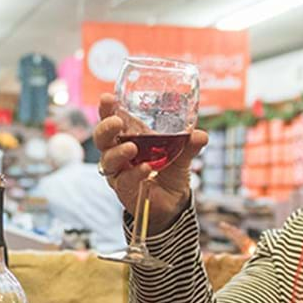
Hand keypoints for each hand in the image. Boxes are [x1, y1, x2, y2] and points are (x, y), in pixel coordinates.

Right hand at [92, 93, 207, 225]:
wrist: (172, 204)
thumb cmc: (170, 173)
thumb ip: (188, 145)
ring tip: (131, 148)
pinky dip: (135, 173)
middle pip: (102, 139)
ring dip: (118, 152)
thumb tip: (201, 135)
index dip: (107, 110)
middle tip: (117, 122)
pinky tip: (146, 169)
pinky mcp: (123, 190)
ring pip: (108, 160)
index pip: (112, 121)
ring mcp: (118, 173)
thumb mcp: (181, 156)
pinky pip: (124, 180)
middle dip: (106, 128)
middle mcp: (118, 153)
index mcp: (128, 138)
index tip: (108, 98)